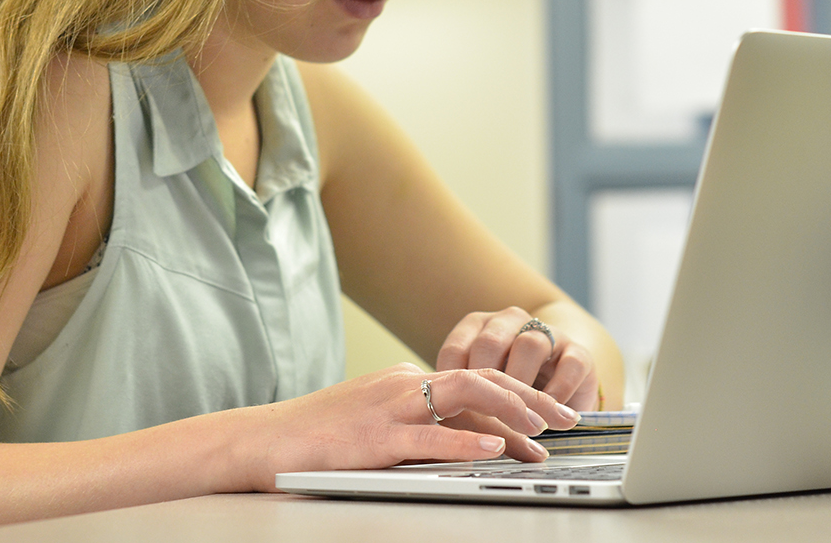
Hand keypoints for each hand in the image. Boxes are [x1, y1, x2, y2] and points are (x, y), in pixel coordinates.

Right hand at [253, 363, 578, 487]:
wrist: (262, 441)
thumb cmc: (316, 437)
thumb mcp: (375, 421)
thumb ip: (418, 424)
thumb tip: (468, 441)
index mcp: (405, 380)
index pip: (476, 378)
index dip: (520, 394)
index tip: (552, 415)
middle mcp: (403, 385)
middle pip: (481, 380)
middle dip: (531, 399)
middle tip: (567, 422)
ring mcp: (389, 408)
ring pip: (463, 398)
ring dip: (510, 413)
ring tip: (542, 433)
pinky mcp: (374, 438)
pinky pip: (428, 437)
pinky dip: (464, 443)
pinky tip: (493, 450)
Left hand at [436, 306, 599, 410]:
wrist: (558, 378)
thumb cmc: (506, 389)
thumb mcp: (479, 392)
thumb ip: (459, 402)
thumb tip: (432, 435)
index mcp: (477, 327)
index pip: (456, 349)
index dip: (450, 385)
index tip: (447, 415)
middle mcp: (509, 322)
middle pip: (490, 343)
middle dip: (485, 383)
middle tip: (481, 419)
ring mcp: (545, 333)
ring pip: (528, 346)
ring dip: (522, 385)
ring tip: (519, 420)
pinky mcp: (577, 352)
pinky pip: (569, 365)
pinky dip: (558, 392)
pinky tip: (550, 417)